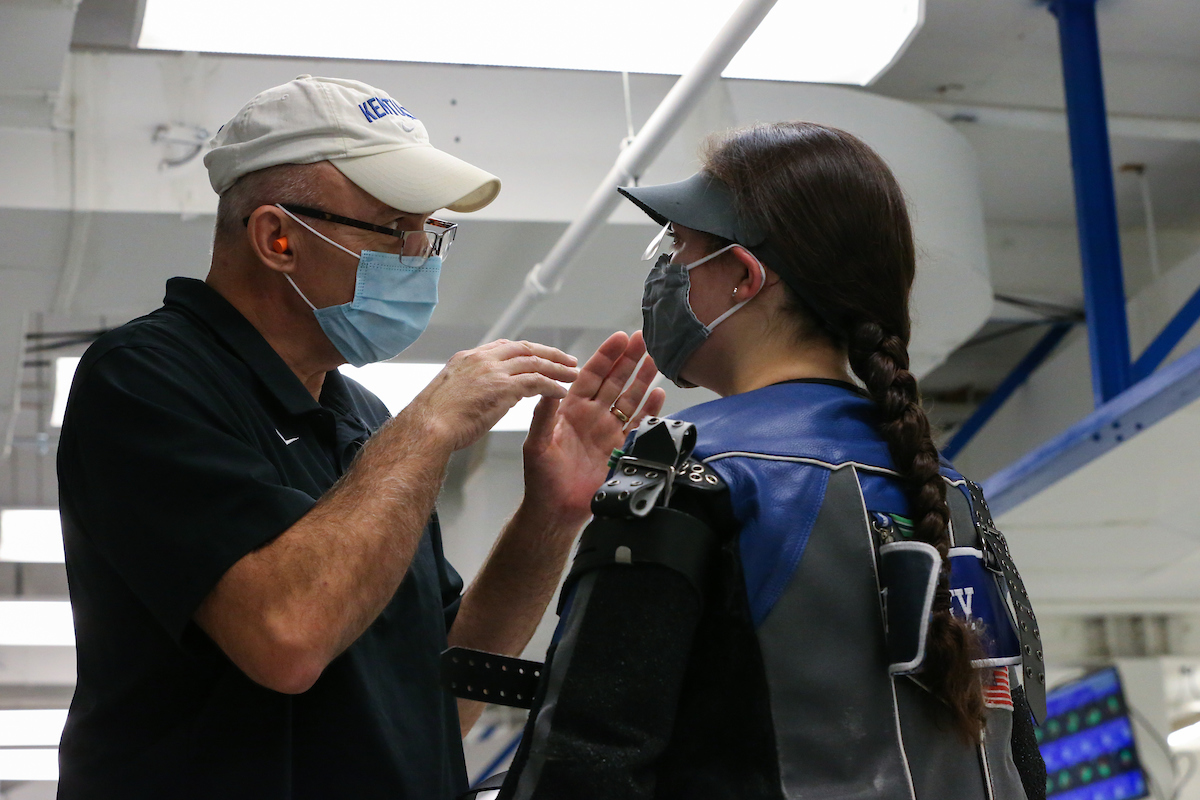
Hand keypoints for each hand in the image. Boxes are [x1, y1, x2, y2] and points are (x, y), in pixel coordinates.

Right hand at [405, 339, 578, 452]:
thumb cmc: (433, 421)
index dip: (527, 351)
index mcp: (468, 357)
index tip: (540, 355)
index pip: (505, 346)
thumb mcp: (450, 393)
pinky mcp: (503, 387)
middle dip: (549, 354)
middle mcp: (482, 359)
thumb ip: (469, 387)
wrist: (426, 428)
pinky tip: (562, 392)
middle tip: (567, 359)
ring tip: (573, 374)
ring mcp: (493, 371)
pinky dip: (552, 386)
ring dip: (557, 368)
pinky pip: (536, 382)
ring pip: (535, 363)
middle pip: (525, 348)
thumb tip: (480, 394)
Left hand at [521, 331, 666, 524]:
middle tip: (643, 338)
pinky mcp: (621, 448)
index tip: (620, 339)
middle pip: (614, 381)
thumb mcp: (537, 443)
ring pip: (629, 398)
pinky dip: (650, 409)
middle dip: (629, 359)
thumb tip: (548, 386)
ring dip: (643, 379)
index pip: (590, 375)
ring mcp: (608, 431)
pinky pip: (639, 424)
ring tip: (656, 358)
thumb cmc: (541, 478)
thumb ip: (544, 415)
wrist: (557, 509)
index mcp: (570, 410)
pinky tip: (659, 394)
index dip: (606, 356)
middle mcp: (591, 416)